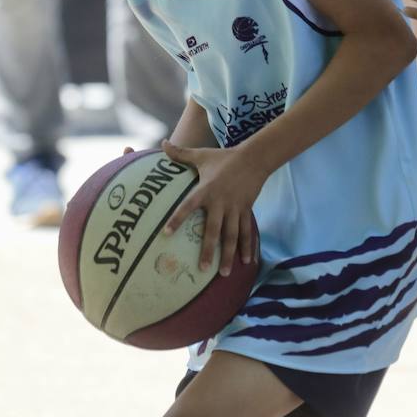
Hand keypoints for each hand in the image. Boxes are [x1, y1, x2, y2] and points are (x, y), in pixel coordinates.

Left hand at [160, 139, 262, 276]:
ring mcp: (235, 208)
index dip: (177, 219)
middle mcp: (220, 202)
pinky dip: (247, 247)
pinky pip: (247, 232)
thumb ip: (180, 153)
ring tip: (223, 273)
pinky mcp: (246, 210)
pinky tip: (246, 263)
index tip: (165, 234)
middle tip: (201, 268)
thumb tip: (162, 143)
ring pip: (232, 236)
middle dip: (208, 250)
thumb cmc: (224, 157)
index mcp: (206, 190)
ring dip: (228, 255)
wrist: (254, 158)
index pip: (187, 207)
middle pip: (214, 230)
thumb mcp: (202, 155)